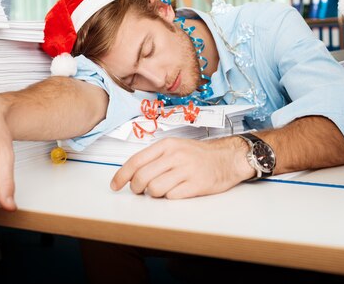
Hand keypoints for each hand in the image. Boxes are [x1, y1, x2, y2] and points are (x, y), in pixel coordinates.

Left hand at [110, 136, 253, 198]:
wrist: (227, 158)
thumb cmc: (198, 154)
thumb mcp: (174, 147)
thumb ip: (154, 158)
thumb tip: (131, 173)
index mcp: (166, 145)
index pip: (135, 161)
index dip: (121, 176)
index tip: (115, 185)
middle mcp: (175, 156)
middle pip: (142, 177)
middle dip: (135, 188)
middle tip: (138, 190)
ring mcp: (186, 170)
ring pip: (154, 189)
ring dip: (153, 194)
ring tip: (161, 189)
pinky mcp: (196, 185)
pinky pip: (172, 196)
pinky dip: (170, 197)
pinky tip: (176, 191)